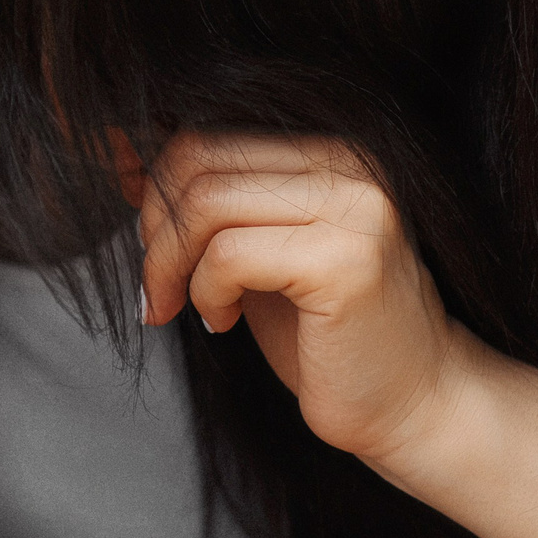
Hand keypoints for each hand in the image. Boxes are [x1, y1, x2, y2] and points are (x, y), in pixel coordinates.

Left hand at [137, 133, 460, 462]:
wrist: (414, 404)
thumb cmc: (329, 334)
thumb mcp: (257, 252)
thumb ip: (207, 203)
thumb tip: (124, 153)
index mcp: (331, 149)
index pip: (207, 132)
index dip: (153, 186)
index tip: (144, 242)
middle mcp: (350, 162)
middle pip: (198, 156)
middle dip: (155, 228)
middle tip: (158, 286)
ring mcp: (354, 206)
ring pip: (205, 203)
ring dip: (170, 265)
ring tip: (187, 306)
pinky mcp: (345, 259)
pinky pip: (228, 255)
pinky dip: (205, 292)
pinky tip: (225, 322)